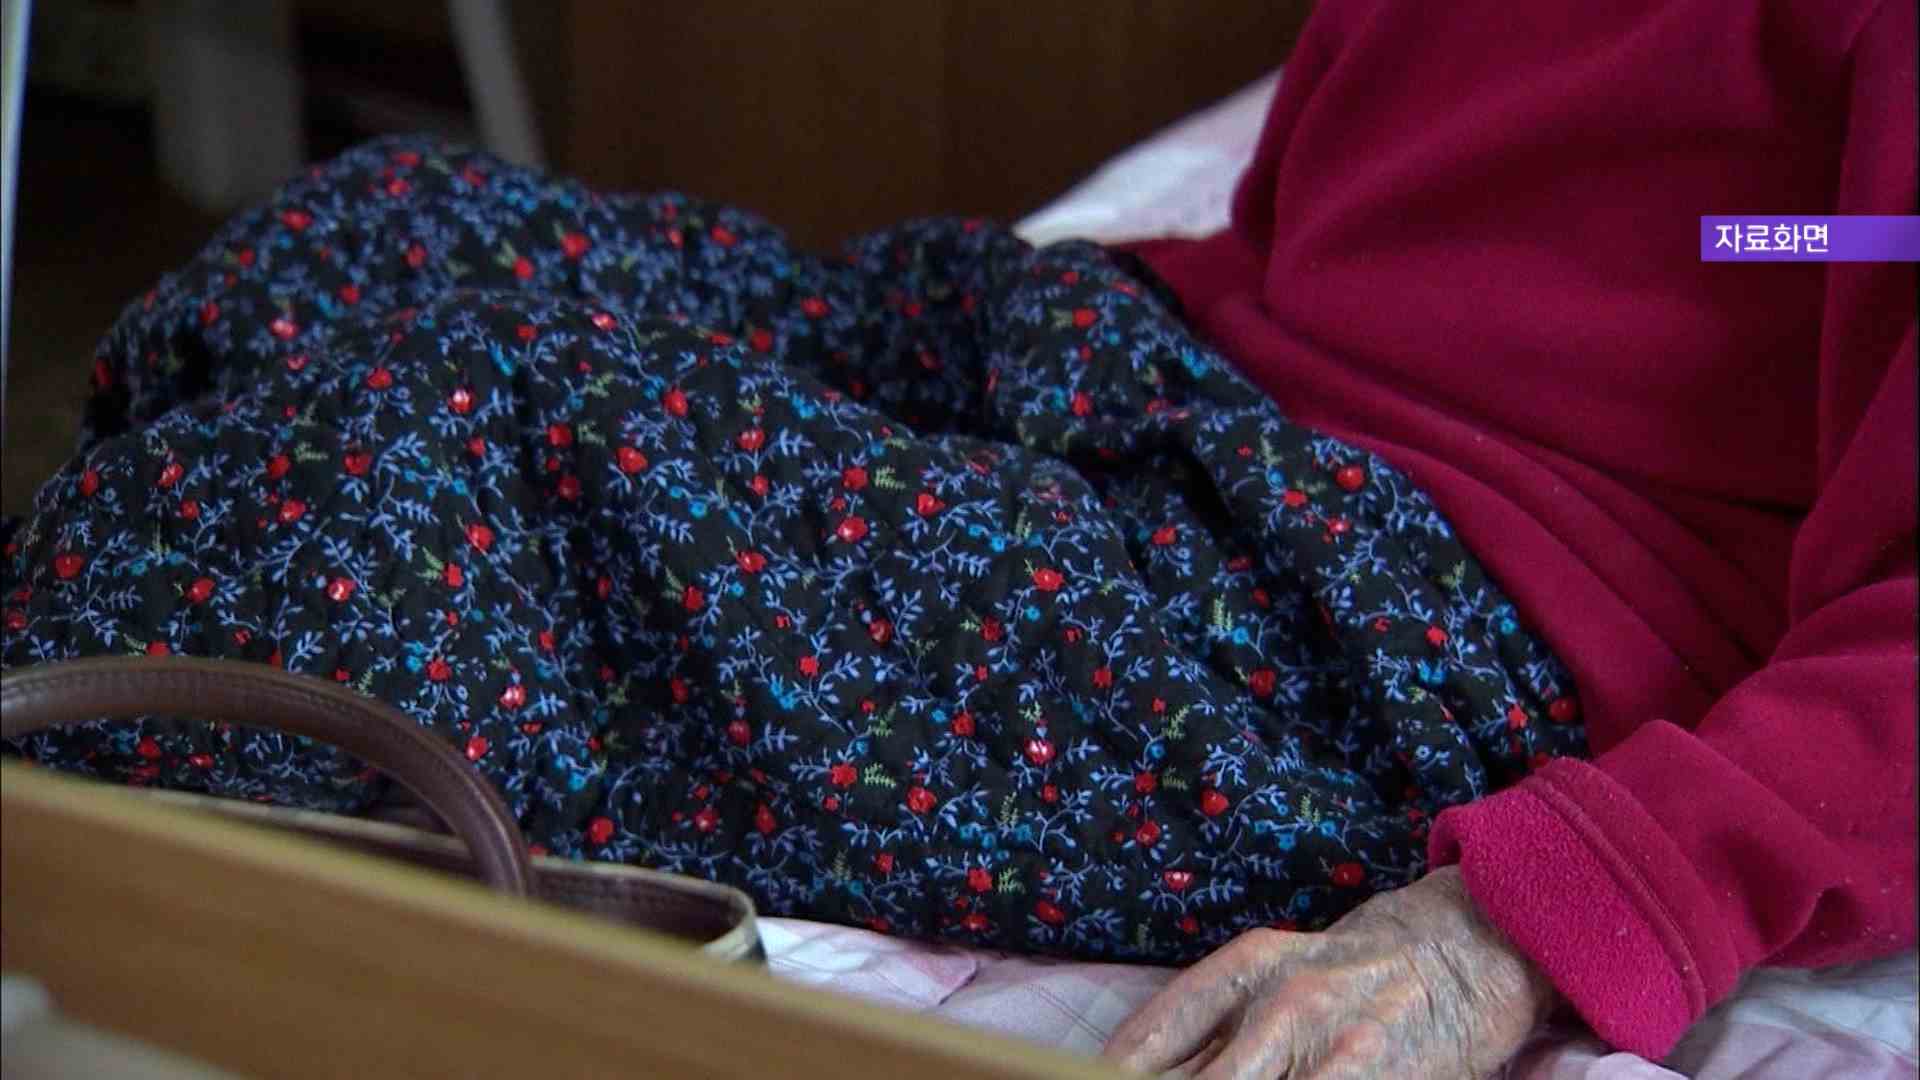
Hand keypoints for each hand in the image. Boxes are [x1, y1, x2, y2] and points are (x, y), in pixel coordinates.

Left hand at [1101, 866, 1557, 1078]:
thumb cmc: (1350, 971)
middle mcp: (1278, 1001)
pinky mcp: (1376, 1073)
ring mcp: (1331, 1042)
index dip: (1109, 1076)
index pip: (1147, 1044)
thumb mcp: (1269, 973)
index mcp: (1240, 970)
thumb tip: (1126, 1068)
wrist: (1465, 948)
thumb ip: (1205, 1024)